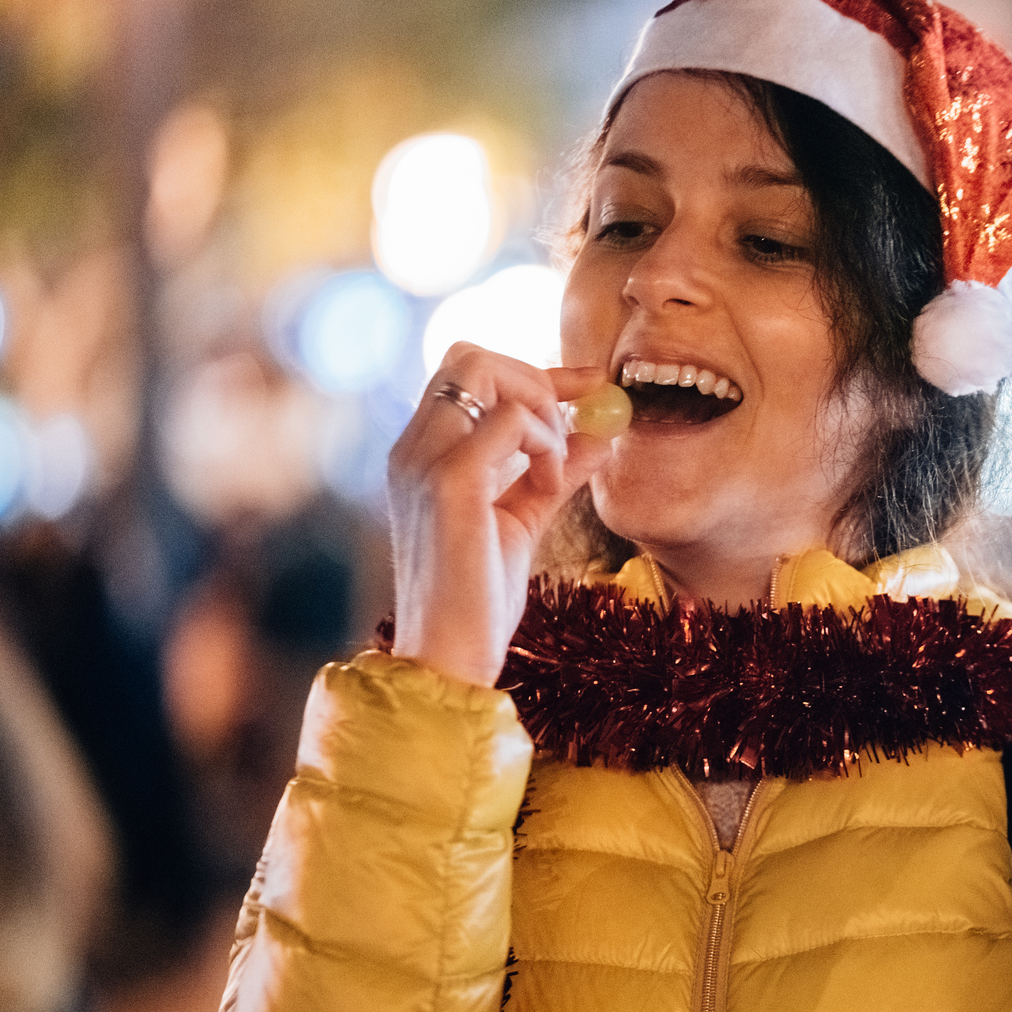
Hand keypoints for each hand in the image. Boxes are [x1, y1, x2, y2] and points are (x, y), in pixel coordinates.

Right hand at [387, 345, 610, 687]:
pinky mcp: (448, 482)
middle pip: (469, 356)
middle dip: (535, 376)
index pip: (467, 375)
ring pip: (482, 370)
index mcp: (421, 456)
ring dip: (539, 406)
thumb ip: (553, 476)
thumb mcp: (523, 522)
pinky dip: (544, 441)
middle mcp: (412, 448)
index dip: (533, 371)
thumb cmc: (477, 599)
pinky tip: (548, 484)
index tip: (589, 384)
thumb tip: (600, 436)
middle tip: (573, 425)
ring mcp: (423, 461)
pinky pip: (509, 419)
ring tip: (555, 465)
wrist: (450, 656)